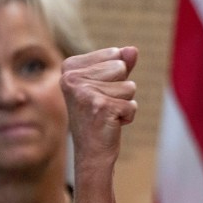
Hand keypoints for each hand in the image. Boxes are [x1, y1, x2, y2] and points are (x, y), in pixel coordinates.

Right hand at [61, 46, 138, 164]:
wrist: (91, 153)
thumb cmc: (99, 116)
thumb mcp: (108, 85)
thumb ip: (120, 64)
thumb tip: (133, 49)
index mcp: (70, 67)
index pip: (114, 54)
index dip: (115, 76)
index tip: (99, 92)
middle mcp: (72, 78)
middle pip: (121, 68)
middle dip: (120, 89)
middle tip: (104, 105)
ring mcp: (84, 93)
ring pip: (129, 86)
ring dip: (124, 102)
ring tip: (107, 114)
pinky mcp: (100, 107)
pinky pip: (132, 105)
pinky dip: (128, 116)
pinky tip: (111, 124)